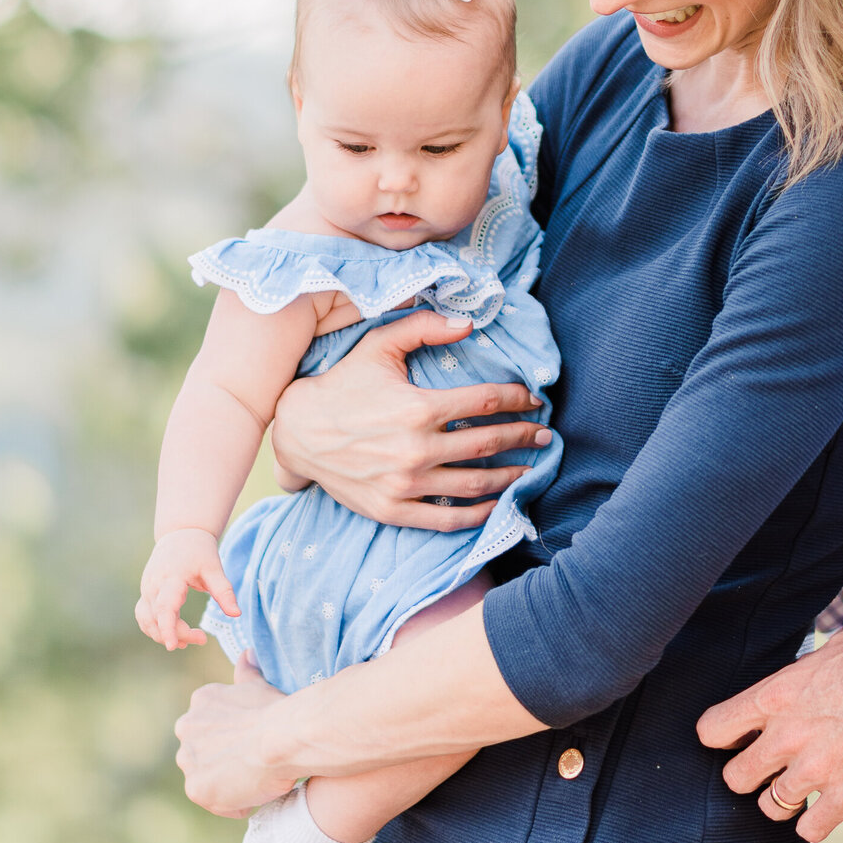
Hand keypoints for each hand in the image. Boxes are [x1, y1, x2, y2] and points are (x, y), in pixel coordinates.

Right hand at [136, 529, 241, 649]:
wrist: (181, 533)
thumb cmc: (200, 551)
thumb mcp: (215, 568)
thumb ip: (224, 592)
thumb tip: (236, 614)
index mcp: (171, 578)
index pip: (165, 607)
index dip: (167, 628)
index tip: (173, 646)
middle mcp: (154, 585)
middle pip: (157, 618)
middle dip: (176, 634)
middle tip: (202, 638)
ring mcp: (146, 589)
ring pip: (147, 620)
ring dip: (163, 634)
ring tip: (188, 641)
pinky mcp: (145, 593)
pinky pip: (144, 616)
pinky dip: (155, 628)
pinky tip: (174, 633)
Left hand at [175, 655, 293, 816]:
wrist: (283, 735)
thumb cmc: (277, 709)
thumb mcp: (259, 685)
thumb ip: (246, 672)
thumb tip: (246, 654)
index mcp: (200, 702)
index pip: (211, 727)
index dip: (234, 738)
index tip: (255, 742)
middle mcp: (185, 728)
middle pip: (204, 753)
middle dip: (225, 760)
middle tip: (256, 763)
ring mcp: (188, 759)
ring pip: (208, 778)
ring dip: (229, 782)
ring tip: (258, 780)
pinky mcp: (196, 788)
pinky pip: (216, 802)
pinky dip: (235, 803)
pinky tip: (256, 794)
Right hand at [269, 310, 552, 531]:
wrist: (297, 432)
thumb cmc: (342, 384)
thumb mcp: (378, 345)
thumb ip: (423, 327)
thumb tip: (468, 323)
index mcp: (417, 408)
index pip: (484, 403)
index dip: (516, 399)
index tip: (533, 400)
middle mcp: (415, 449)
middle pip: (488, 444)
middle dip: (522, 437)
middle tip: (544, 435)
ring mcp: (405, 484)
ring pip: (475, 484)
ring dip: (510, 476)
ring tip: (529, 469)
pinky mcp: (393, 510)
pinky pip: (447, 520)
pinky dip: (479, 514)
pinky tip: (498, 505)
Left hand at [697, 625, 842, 842]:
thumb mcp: (834, 650)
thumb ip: (802, 675)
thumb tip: (795, 681)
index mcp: (777, 696)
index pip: (713, 730)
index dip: (721, 737)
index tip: (735, 738)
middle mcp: (787, 737)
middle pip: (736, 778)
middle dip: (748, 773)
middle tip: (767, 767)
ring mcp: (816, 771)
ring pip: (770, 807)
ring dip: (782, 798)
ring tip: (801, 786)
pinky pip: (808, 830)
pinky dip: (813, 823)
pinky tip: (825, 807)